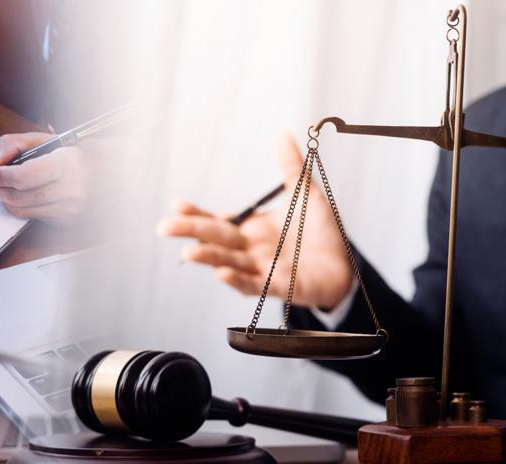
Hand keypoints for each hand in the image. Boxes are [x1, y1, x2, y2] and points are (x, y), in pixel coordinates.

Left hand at [0, 132, 90, 223]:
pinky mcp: (64, 220)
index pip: (23, 177)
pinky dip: (17, 207)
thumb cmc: (67, 155)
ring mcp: (69, 208)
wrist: (97, 173)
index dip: (2, 175)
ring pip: (21, 209)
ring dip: (4, 199)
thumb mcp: (41, 140)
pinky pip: (30, 217)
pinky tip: (18, 196)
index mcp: (67, 163)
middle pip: (19, 196)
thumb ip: (11, 145)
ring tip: (1, 187)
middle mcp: (71, 189)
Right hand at [156, 133, 352, 309]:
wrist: (344, 267)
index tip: (176, 204)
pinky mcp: (279, 286)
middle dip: (190, 232)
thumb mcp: (305, 195)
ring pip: (229, 263)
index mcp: (250, 229)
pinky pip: (254, 284)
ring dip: (209, 258)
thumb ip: (290, 167)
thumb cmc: (319, 234)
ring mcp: (261, 269)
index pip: (216, 221)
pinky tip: (221, 275)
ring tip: (189, 253)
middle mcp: (249, 250)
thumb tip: (281, 133)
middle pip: (215, 240)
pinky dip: (237, 281)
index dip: (196, 213)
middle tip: (164, 228)